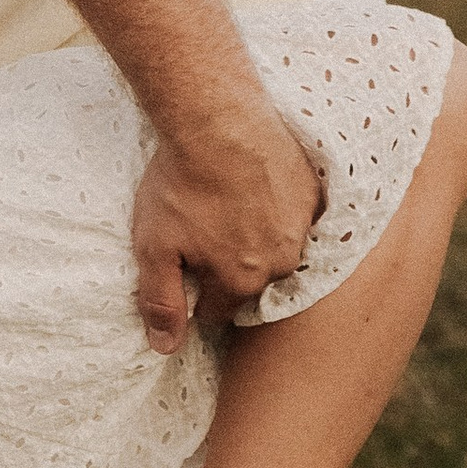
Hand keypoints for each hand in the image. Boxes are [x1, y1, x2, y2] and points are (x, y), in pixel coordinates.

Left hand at [130, 105, 322, 350]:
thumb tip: (165, 348)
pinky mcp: (312, 192)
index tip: (182, 264)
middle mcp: (281, 262)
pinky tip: (252, 187)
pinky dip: (275, 207)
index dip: (194, 292)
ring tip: (226, 205)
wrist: (219, 119)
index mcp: (242, 282)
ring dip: (254, 235)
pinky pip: (293, 215)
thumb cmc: (181, 183)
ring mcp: (302, 226)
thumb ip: (161, 302)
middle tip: (201, 227)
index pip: (217, 311)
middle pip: (249, 280)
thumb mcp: (154, 248)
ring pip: (274, 248)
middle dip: (227, 265)